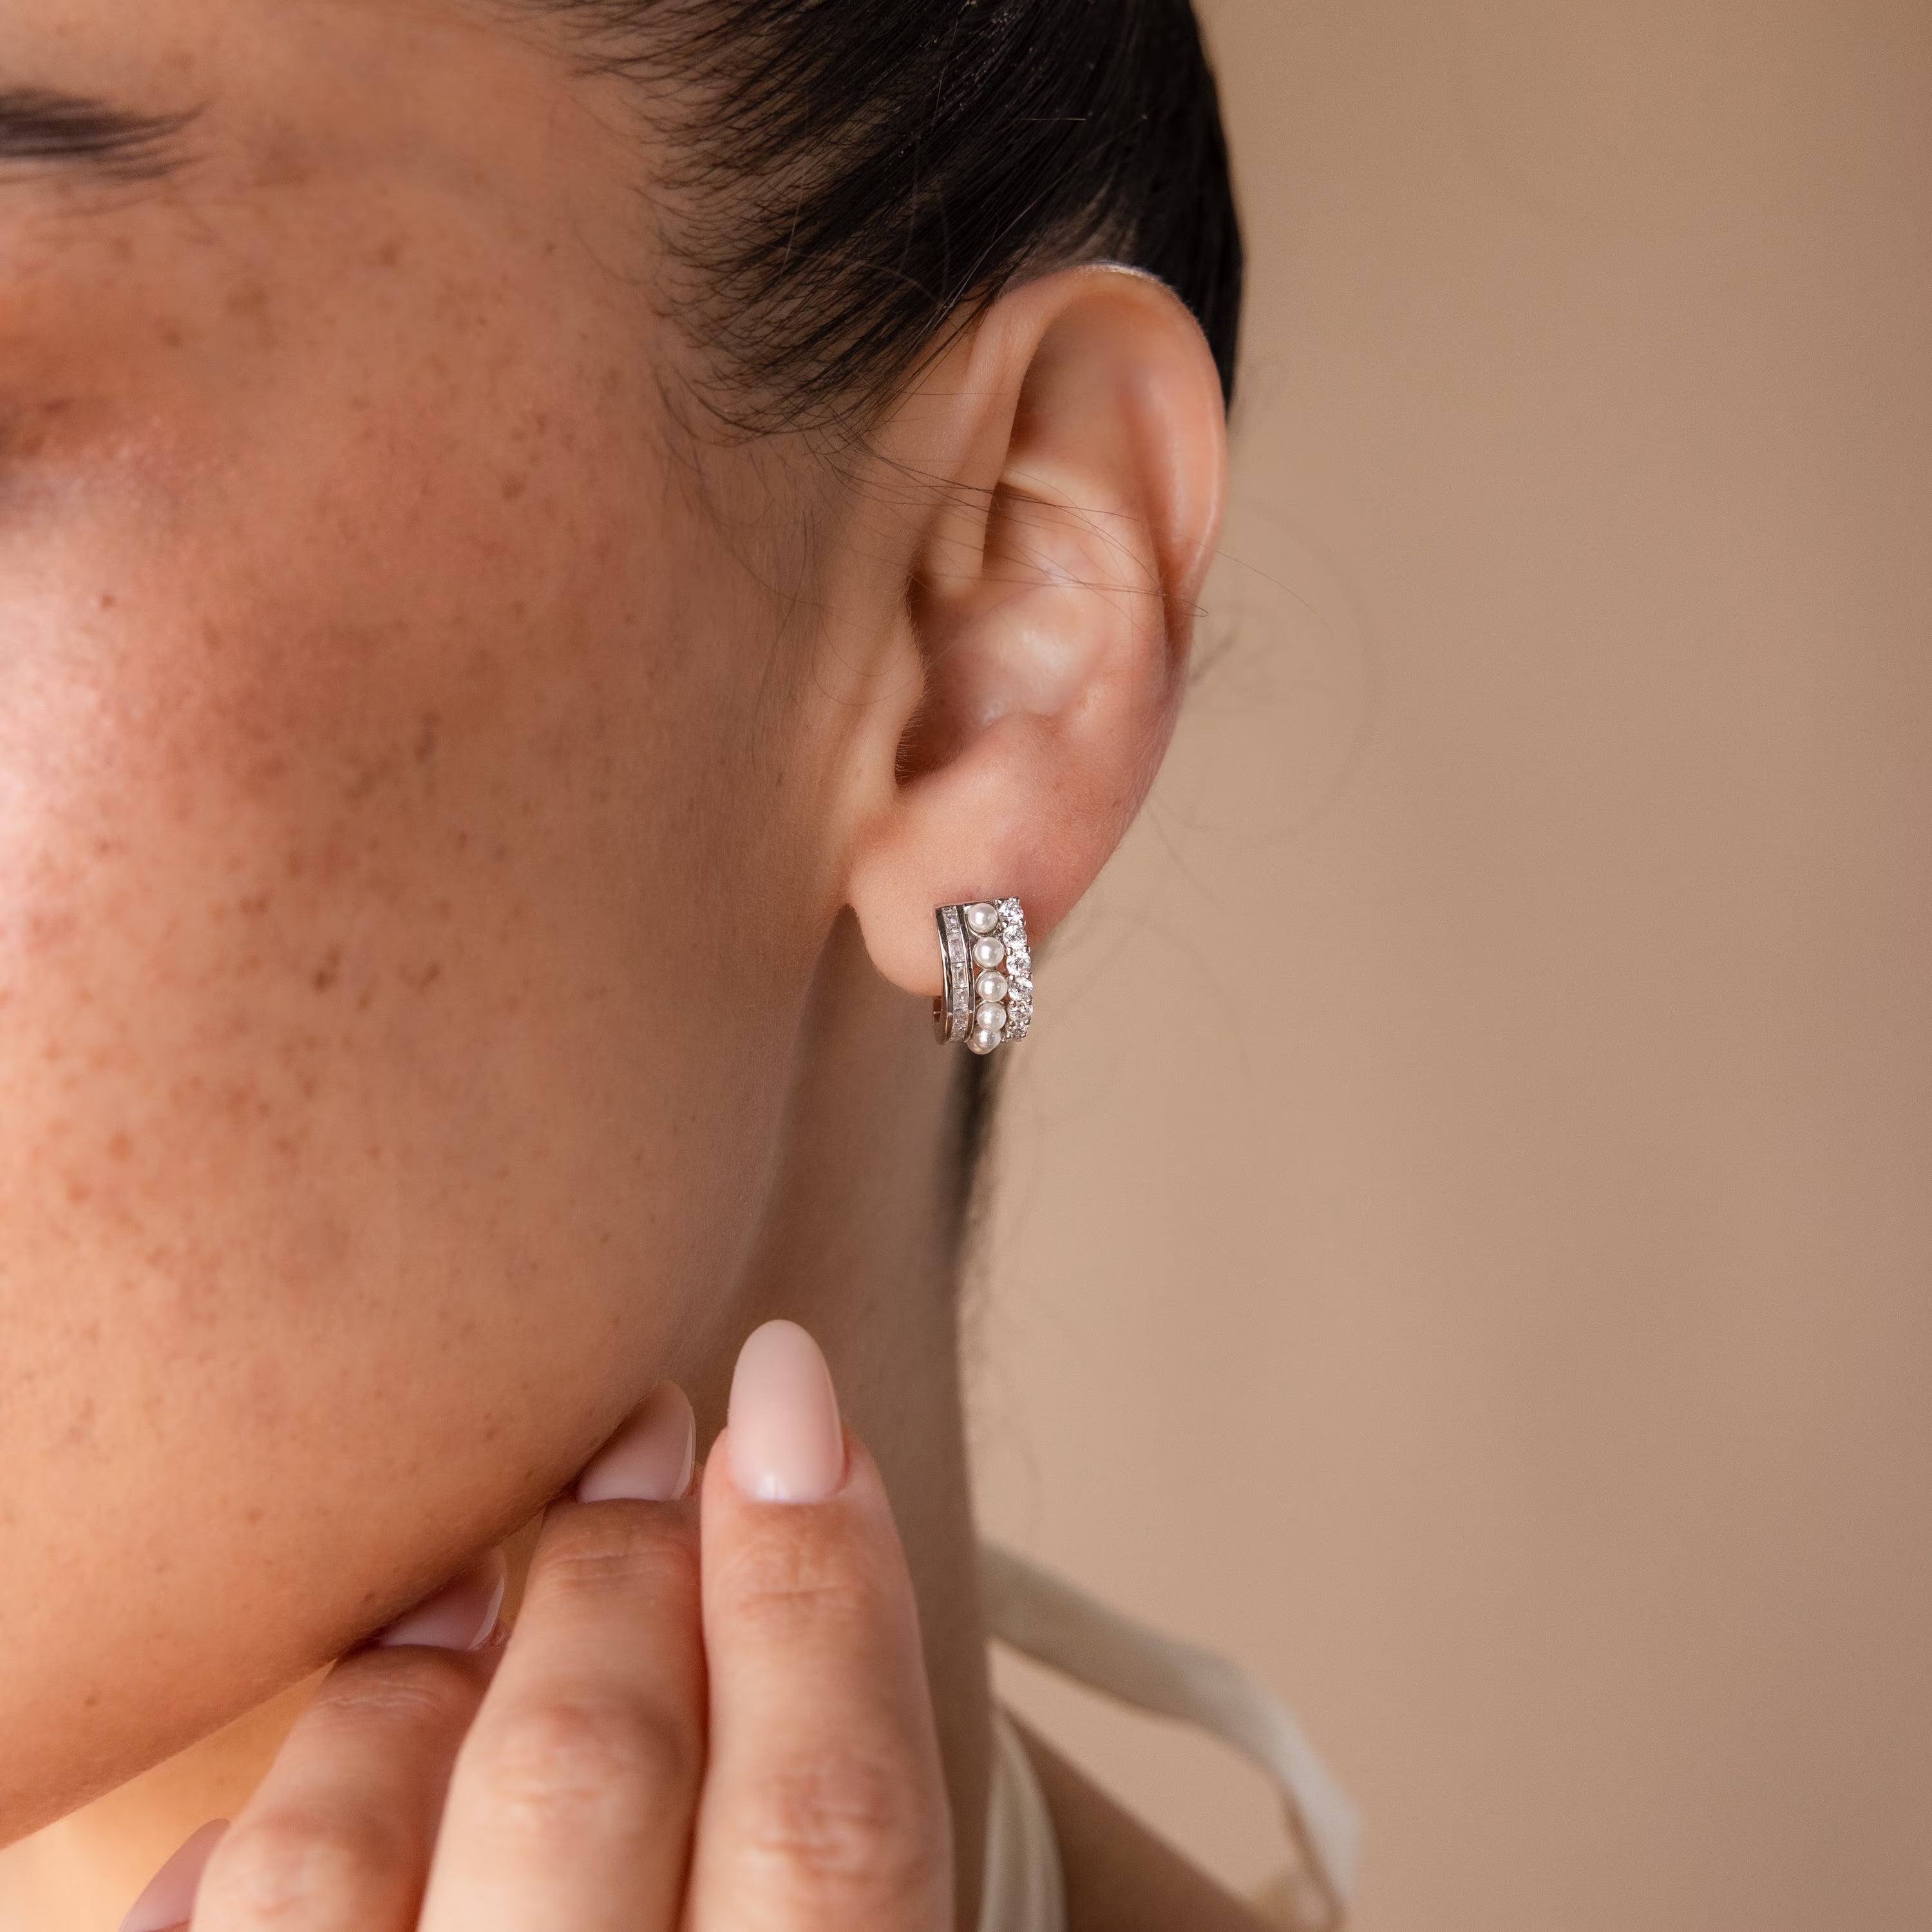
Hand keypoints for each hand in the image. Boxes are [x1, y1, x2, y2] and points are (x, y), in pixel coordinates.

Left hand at [120, 1320, 953, 1931]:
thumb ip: (832, 1809)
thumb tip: (792, 1468)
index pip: (833, 1821)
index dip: (827, 1580)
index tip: (799, 1390)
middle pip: (593, 1780)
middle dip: (618, 1563)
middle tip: (646, 1438)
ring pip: (342, 1861)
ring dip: (412, 1668)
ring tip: (463, 1574)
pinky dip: (244, 1846)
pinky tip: (315, 1787)